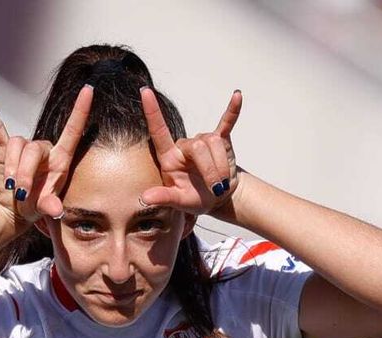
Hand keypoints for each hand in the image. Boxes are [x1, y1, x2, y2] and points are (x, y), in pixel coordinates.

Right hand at [0, 86, 92, 222]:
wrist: (14, 207)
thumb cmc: (35, 205)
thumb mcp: (44, 208)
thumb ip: (50, 207)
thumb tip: (56, 211)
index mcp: (60, 159)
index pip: (73, 130)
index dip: (81, 110)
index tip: (89, 90)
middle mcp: (44, 149)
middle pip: (33, 150)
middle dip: (25, 174)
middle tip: (20, 194)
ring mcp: (24, 147)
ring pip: (17, 146)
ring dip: (11, 168)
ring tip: (10, 187)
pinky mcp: (5, 149)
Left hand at [139, 87, 242, 215]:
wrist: (219, 198)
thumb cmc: (195, 199)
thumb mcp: (179, 202)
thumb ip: (163, 197)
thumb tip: (144, 198)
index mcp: (169, 157)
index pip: (158, 131)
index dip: (152, 112)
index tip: (144, 92)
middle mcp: (185, 145)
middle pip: (198, 147)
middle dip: (210, 170)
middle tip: (216, 189)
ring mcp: (203, 140)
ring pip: (214, 143)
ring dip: (222, 166)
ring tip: (222, 183)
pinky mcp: (221, 139)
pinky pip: (227, 122)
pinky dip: (232, 111)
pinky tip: (237, 96)